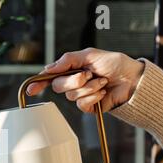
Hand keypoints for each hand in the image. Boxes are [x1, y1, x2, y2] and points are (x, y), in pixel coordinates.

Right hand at [26, 48, 144, 112]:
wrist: (132, 80)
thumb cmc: (115, 64)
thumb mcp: (90, 55)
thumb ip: (67, 60)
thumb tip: (49, 68)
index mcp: (71, 69)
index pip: (50, 77)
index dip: (38, 83)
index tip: (30, 89)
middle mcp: (73, 82)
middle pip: (58, 86)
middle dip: (74, 80)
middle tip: (88, 74)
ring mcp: (80, 95)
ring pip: (71, 95)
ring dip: (89, 87)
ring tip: (102, 82)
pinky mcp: (88, 106)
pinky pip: (81, 104)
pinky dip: (93, 97)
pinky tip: (103, 93)